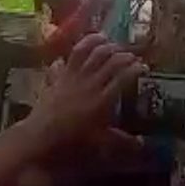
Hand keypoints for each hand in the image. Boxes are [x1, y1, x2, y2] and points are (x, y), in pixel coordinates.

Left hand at [28, 34, 144, 148]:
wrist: (41, 135)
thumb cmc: (72, 140)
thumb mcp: (100, 142)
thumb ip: (121, 141)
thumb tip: (142, 144)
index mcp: (103, 100)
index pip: (124, 77)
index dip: (136, 68)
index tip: (143, 67)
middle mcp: (91, 84)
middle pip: (111, 61)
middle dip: (125, 56)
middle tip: (132, 57)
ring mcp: (75, 76)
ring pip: (93, 52)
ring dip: (106, 46)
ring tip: (113, 44)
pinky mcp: (61, 73)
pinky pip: (74, 53)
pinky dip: (84, 44)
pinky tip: (90, 41)